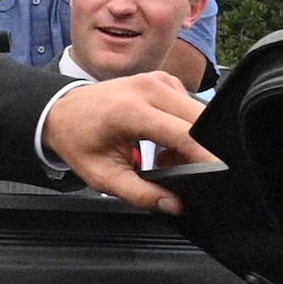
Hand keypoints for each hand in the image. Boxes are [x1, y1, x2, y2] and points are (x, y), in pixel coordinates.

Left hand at [42, 74, 214, 207]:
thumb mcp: (103, 177)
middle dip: (201, 147)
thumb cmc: (80, 141)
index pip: (182, 133)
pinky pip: (189, 105)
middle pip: (198, 118)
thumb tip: (174, 204)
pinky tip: (164, 142)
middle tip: (180, 170)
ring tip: (164, 158)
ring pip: (197, 111)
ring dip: (192, 138)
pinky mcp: (164, 79)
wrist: (62, 111)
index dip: (205, 155)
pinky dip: (185, 127)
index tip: (220, 172)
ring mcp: (158, 79)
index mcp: (130, 110)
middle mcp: (147, 88)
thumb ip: (140, 194)